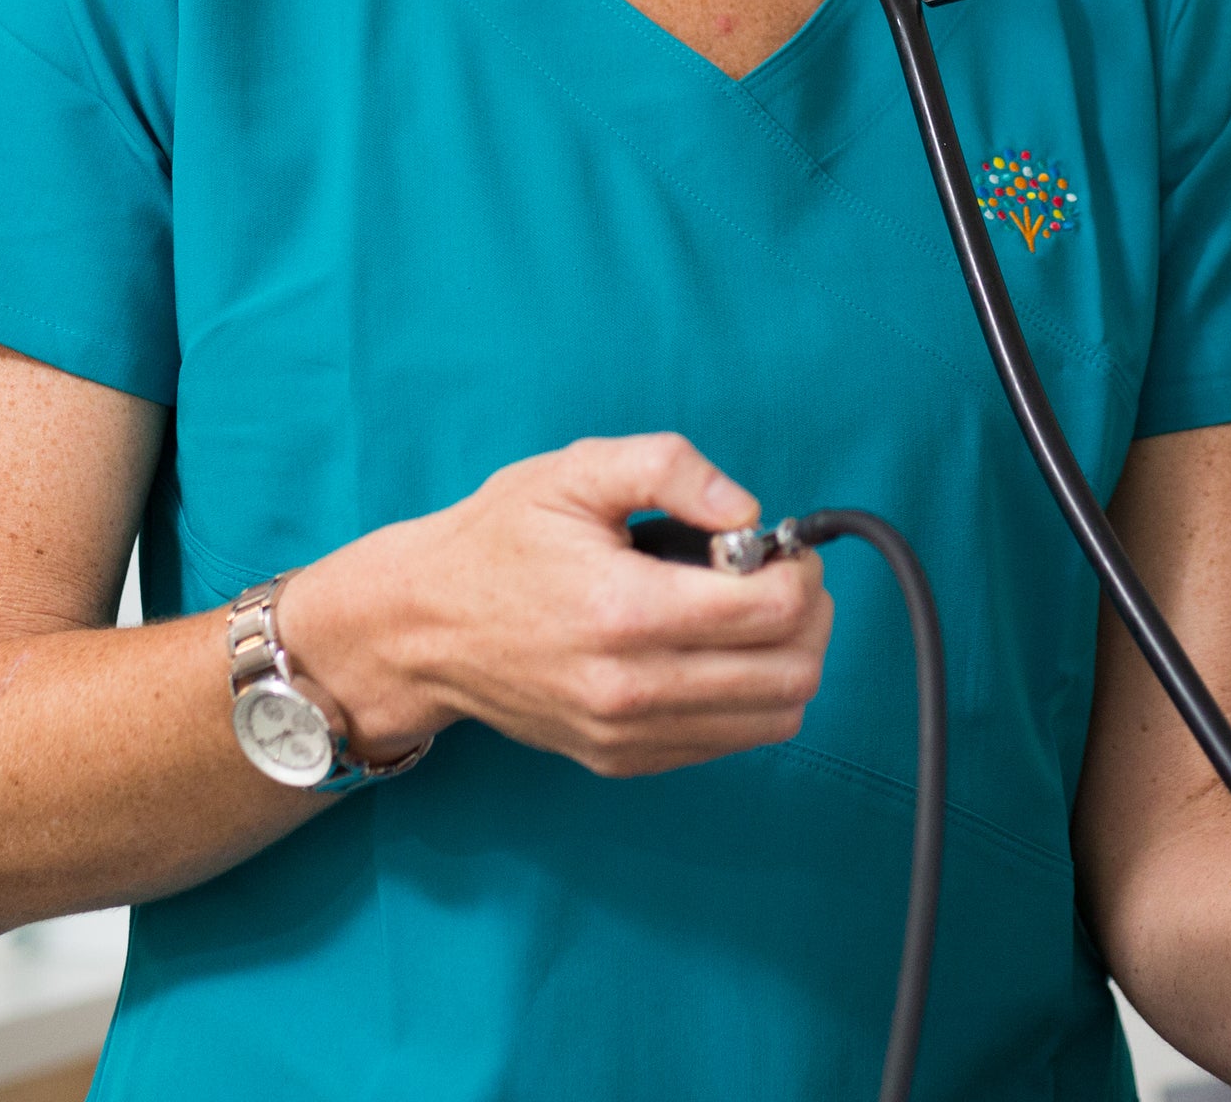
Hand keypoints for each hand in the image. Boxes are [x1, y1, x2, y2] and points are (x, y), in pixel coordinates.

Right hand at [279, 434, 832, 778]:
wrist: (422, 626)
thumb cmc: (499, 542)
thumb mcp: (576, 472)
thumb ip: (671, 468)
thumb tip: (748, 511)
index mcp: (624, 611)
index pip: (775, 610)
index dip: (799, 566)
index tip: (773, 542)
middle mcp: (631, 689)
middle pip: (792, 671)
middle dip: (808, 612)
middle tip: (773, 573)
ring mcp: (627, 736)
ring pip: (775, 717)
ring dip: (789, 658)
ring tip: (746, 611)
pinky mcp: (623, 760)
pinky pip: (732, 741)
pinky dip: (749, 695)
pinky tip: (710, 648)